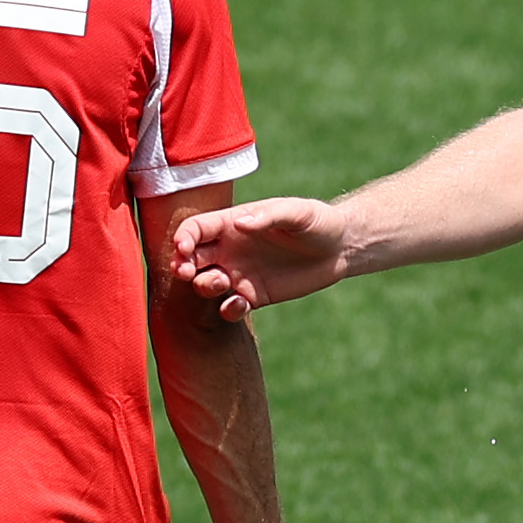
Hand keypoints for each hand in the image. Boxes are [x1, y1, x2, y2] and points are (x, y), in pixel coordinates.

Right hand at [172, 197, 353, 321]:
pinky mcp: (254, 296)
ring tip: (221, 284)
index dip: (184, 237)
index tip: (184, 248)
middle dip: (182, 265)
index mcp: (234, 222)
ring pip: (206, 283)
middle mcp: (231, 249)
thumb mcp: (298, 213)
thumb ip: (269, 216)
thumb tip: (241, 223)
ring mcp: (240, 274)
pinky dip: (228, 309)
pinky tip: (240, 305)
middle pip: (192, 257)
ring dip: (203, 286)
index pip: (196, 228)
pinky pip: (230, 307)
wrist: (340, 249)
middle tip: (187, 273)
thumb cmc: (318, 222)